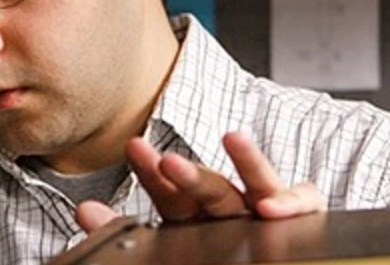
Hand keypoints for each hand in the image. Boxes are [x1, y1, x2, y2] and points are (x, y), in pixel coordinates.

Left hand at [76, 131, 326, 232]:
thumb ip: (124, 228)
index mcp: (195, 216)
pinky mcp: (303, 216)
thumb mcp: (167, 244)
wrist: (277, 262)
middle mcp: (229, 211)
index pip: (170, 192)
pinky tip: (272, 204)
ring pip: (258, 184)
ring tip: (234, 138)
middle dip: (188, 173)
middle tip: (167, 159)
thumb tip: (84, 211)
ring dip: (247, 161)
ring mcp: (265, 212)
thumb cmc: (214, 252)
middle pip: (210, 187)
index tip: (135, 148)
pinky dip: (293, 200)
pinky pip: (305, 202)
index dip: (152, 172)